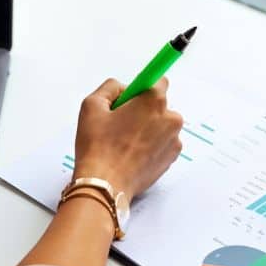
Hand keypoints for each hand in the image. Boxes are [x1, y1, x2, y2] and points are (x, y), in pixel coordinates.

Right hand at [73, 77, 182, 200]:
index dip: (143, 87)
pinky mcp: (172, 158)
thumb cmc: (98, 147)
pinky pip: (163, 143)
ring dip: (147, 129)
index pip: (158, 80)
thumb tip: (123, 88)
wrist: (106, 185)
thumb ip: (110, 87)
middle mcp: (170, 118)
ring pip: (161, 125)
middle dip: (142, 110)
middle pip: (159, 105)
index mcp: (153, 101)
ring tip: (124, 143)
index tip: (135, 94)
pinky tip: (132, 154)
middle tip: (120, 123)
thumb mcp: (92, 105)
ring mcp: (174, 140)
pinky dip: (151, 146)